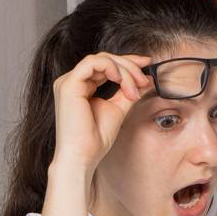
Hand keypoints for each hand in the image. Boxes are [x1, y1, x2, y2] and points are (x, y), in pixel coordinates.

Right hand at [50, 52, 152, 171]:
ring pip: (101, 59)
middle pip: (105, 59)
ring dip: (124, 70)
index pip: (105, 65)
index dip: (127, 62)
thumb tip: (146, 78)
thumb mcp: (119, 109)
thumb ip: (130, 92)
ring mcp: (68, 81)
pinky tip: (122, 80)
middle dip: (129, 65)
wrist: (83, 156)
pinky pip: (93, 63)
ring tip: (134, 88)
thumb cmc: (96, 139)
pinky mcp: (68, 84)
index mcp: (82, 86)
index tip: (147, 64)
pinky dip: (112, 68)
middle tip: (144, 79)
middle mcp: (73, 81)